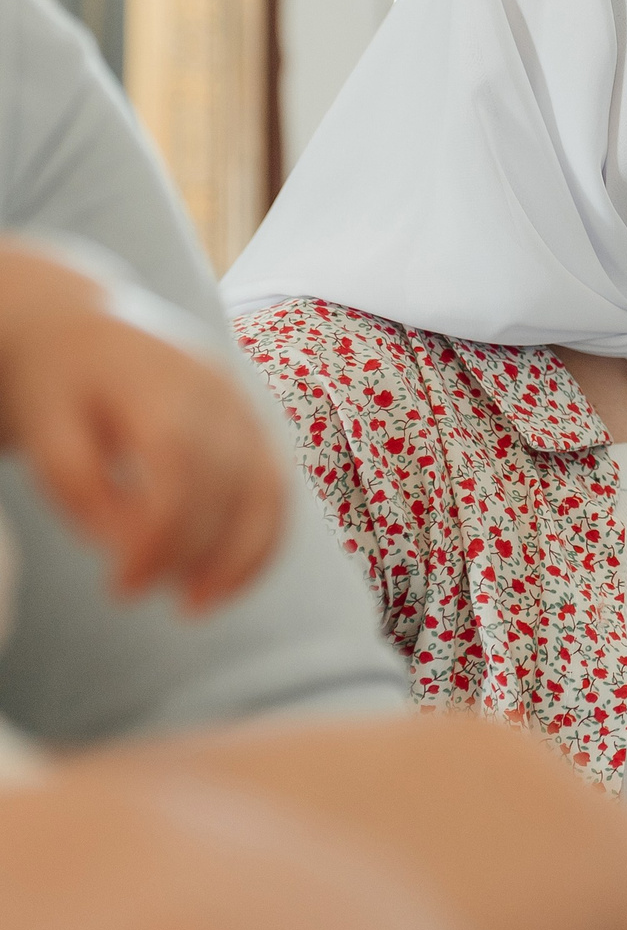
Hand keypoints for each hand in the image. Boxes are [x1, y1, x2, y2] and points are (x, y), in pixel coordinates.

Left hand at [0, 242, 282, 611]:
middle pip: (229, 488)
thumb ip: (82, 488)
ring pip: (269, 492)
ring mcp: (246, 406)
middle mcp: (218, 392)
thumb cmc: (56, 382)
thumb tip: (127, 548)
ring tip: (199, 605)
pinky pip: (278, 489)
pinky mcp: (256, 424)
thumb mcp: (45, 430)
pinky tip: (229, 577)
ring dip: (243, 558)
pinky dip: (262, 540)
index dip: (161, 540)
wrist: (81, 324)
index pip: (181, 474)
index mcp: (162, 385)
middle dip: (193, 556)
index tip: (121, 586)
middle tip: (139, 597)